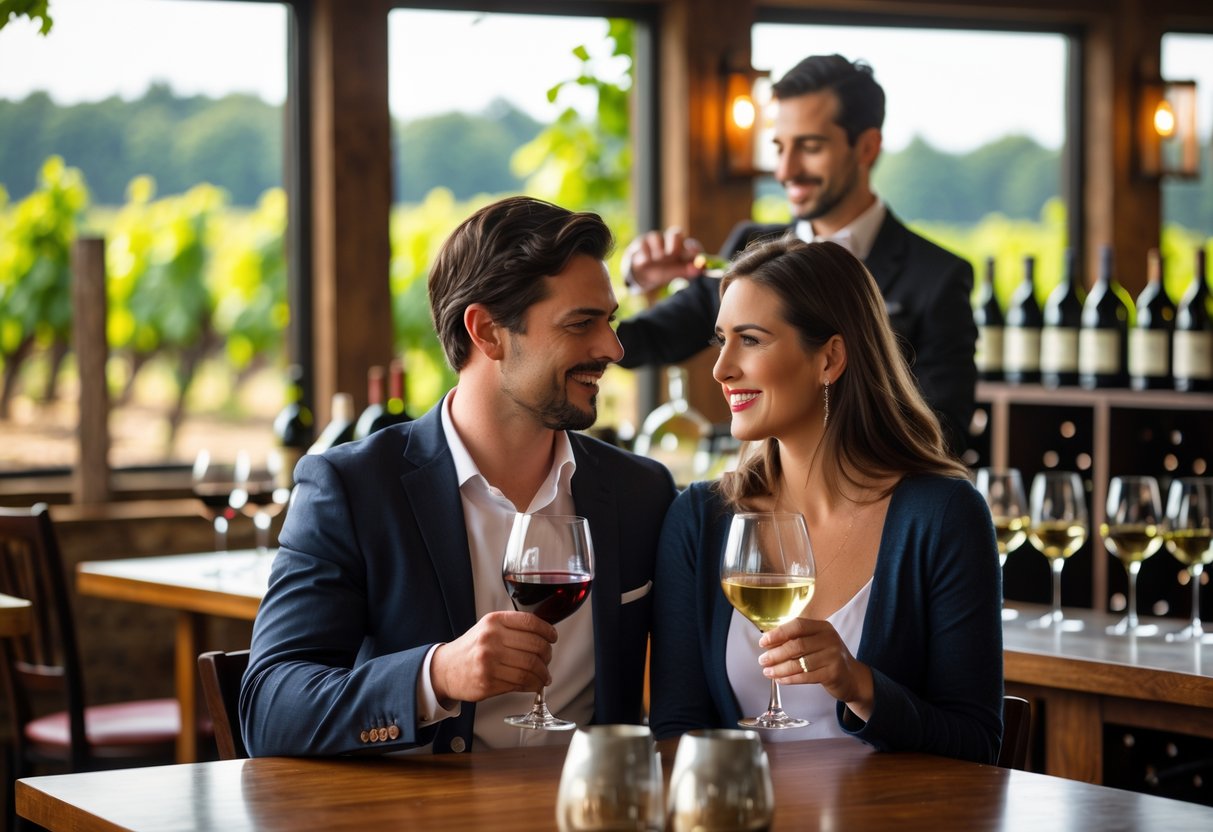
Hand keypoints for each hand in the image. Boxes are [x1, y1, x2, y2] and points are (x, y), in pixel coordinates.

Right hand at [430, 611, 557, 703]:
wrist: (446, 669)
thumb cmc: (471, 649)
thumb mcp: (488, 628)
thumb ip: (513, 628)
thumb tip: (544, 636)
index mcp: (494, 621)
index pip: (531, 622)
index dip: (548, 631)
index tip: (553, 638)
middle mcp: (491, 639)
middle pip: (535, 646)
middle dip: (547, 655)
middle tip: (547, 660)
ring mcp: (489, 661)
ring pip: (531, 667)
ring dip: (543, 674)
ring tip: (544, 676)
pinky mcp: (488, 682)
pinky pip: (520, 683)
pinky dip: (533, 685)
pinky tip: (534, 684)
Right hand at [622, 227, 705, 291]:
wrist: (643, 275)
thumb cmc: (664, 272)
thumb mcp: (676, 273)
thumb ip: (687, 271)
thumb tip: (700, 269)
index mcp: (682, 248)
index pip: (691, 245)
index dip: (693, 249)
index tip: (695, 254)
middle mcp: (670, 241)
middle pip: (675, 234)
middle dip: (675, 244)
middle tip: (673, 254)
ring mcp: (655, 241)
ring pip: (657, 237)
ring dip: (658, 250)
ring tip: (657, 259)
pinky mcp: (641, 243)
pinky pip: (644, 245)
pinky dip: (646, 254)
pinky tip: (646, 261)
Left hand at [759, 618, 874, 721]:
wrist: (852, 677)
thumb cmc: (827, 658)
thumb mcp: (816, 643)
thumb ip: (796, 640)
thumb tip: (768, 644)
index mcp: (823, 627)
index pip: (797, 625)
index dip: (778, 633)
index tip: (763, 641)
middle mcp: (830, 639)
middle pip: (797, 645)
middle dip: (776, 653)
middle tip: (762, 660)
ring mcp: (833, 656)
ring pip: (800, 663)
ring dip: (780, 668)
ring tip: (767, 672)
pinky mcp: (833, 673)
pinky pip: (806, 676)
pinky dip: (790, 679)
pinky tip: (780, 680)